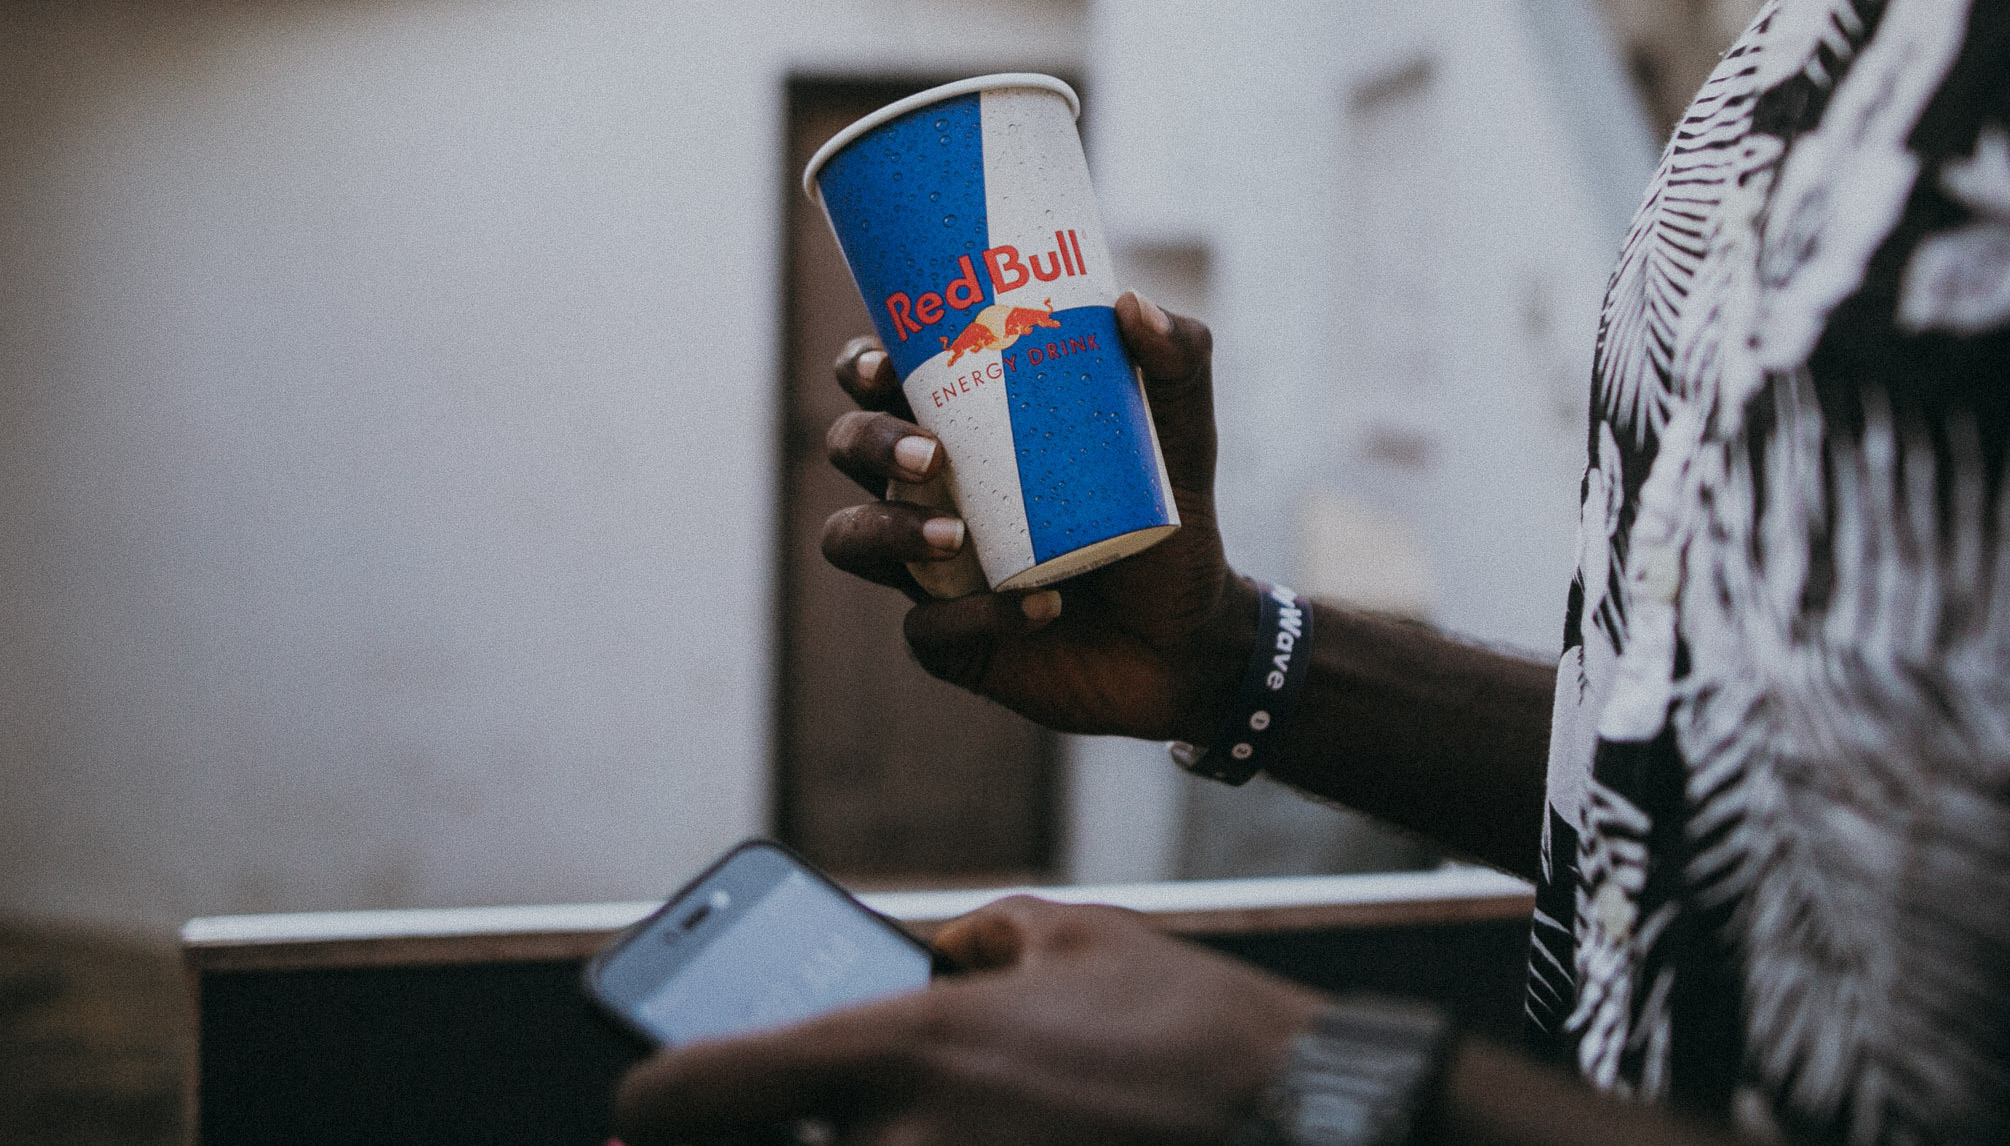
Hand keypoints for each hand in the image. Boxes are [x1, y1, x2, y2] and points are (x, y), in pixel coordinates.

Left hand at [614, 896, 1324, 1145]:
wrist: (1312, 1120)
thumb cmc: (1194, 1027)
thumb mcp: (1067, 935)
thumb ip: (966, 946)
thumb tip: (919, 967)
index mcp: (896, 1050)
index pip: (679, 1099)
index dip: (645, 1101)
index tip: (648, 1106)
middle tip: (784, 1121)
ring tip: (929, 1120)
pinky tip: (980, 1142)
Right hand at [817, 290, 1258, 742]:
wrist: (1191, 628)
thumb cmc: (1167, 510)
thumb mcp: (1182, 430)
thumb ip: (1178, 357)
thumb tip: (1128, 303)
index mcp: (965, 422)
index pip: (882, 378)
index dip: (863, 365)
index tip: (888, 366)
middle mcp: (929, 487)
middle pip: (849, 446)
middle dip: (870, 441)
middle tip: (932, 454)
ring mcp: (929, 564)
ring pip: (851, 538)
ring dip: (889, 530)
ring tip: (957, 536)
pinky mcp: (951, 638)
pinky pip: (927, 631)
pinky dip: (976, 618)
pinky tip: (1041, 606)